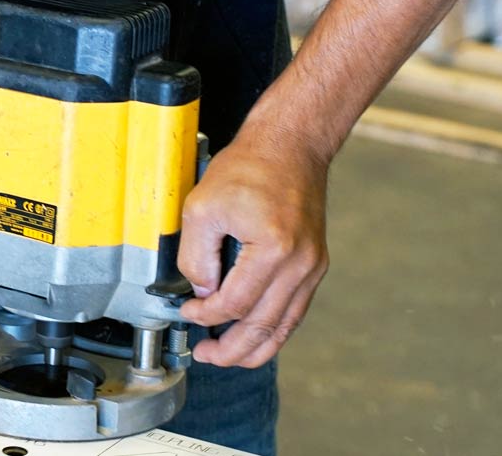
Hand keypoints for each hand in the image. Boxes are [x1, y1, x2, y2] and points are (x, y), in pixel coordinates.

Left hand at [176, 136, 331, 367]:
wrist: (291, 145)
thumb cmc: (250, 168)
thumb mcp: (202, 207)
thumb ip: (195, 256)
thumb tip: (200, 292)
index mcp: (273, 249)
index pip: (234, 304)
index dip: (205, 316)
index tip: (187, 313)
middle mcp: (300, 264)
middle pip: (263, 326)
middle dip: (231, 349)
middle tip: (205, 355)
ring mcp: (312, 266)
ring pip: (284, 326)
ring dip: (254, 348)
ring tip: (226, 355)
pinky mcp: (314, 265)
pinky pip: (294, 310)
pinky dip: (274, 329)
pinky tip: (253, 336)